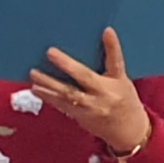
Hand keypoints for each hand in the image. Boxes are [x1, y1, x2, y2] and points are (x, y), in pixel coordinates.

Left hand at [33, 29, 149, 156]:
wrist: (129, 131)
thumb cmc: (123, 100)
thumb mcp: (122, 82)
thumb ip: (108, 66)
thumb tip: (91, 43)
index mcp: (118, 82)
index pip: (116, 62)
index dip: (113, 46)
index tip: (107, 31)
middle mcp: (106, 94)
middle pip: (86, 78)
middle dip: (67, 65)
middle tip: (50, 52)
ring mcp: (93, 108)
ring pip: (69, 94)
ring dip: (49, 84)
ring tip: (35, 74)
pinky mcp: (82, 117)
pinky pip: (63, 106)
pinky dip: (49, 97)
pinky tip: (37, 89)